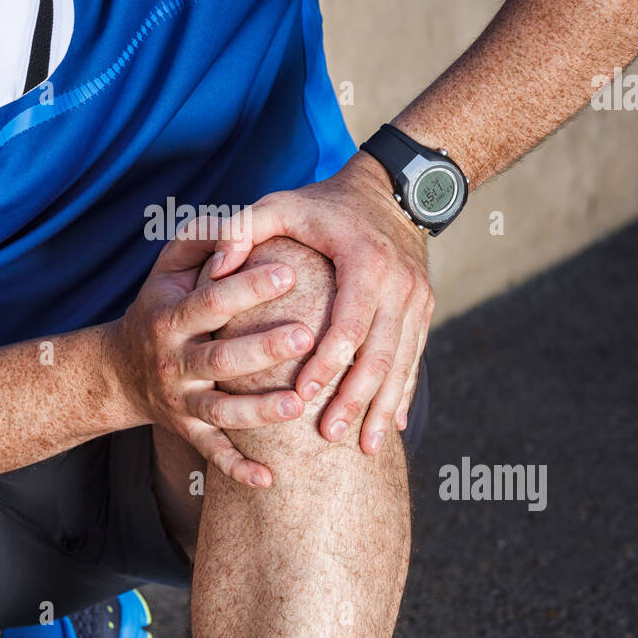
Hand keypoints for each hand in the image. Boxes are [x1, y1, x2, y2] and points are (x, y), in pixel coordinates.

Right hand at [107, 221, 314, 487]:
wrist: (120, 370)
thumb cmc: (161, 304)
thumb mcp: (168, 266)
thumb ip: (202, 238)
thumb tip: (239, 221)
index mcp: (170, 317)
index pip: (210, 301)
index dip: (247, 287)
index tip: (290, 271)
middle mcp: (173, 362)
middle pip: (218, 358)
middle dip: (262, 348)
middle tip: (307, 334)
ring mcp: (180, 401)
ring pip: (219, 411)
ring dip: (258, 412)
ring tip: (298, 404)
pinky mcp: (189, 432)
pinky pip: (213, 454)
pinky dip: (238, 469)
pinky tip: (269, 479)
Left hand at [207, 152, 434, 454]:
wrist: (392, 188)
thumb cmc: (325, 202)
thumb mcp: (280, 204)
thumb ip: (241, 230)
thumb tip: (213, 269)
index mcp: (365, 262)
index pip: (347, 323)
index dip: (326, 363)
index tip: (303, 395)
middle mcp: (399, 284)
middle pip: (380, 354)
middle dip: (357, 399)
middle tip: (331, 436)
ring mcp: (418, 299)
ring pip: (403, 364)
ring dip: (383, 407)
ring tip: (365, 449)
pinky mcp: (424, 309)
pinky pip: (415, 358)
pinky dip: (403, 393)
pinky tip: (390, 426)